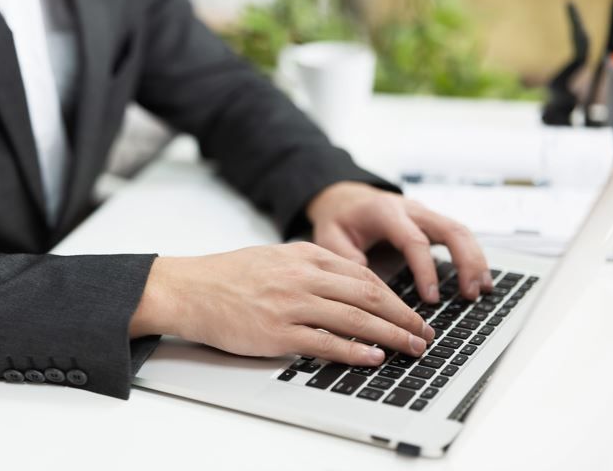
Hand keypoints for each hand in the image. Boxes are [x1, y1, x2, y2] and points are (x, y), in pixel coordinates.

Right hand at [130, 243, 433, 364]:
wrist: (189, 289)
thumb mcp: (274, 257)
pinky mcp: (276, 333)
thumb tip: (347, 285)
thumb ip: (309, 267)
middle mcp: (300, 277)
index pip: (361, 275)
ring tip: (411, 347)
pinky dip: (354, 351)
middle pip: (367, 295)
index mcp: (302, 256)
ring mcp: (289, 305)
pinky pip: (325, 343)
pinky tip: (373, 357)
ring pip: (353, 319)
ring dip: (390, 335)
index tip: (411, 311)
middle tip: (423, 333)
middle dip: (402, 316)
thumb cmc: (227, 276)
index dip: (393, 295)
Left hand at [307, 182, 491, 302]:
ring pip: (460, 230)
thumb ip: (346, 258)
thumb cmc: (339, 220)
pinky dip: (472, 256)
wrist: (344, 198)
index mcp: (385, 212)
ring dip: (475, 259)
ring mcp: (424, 214)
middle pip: (450, 229)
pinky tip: (479, 279)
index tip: (431, 298)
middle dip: (466, 261)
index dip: (425, 269)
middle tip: (471, 293)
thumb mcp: (330, 237)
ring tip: (482, 290)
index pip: (413, 240)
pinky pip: (458, 235)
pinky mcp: (431, 222)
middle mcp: (411, 209)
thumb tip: (367, 285)